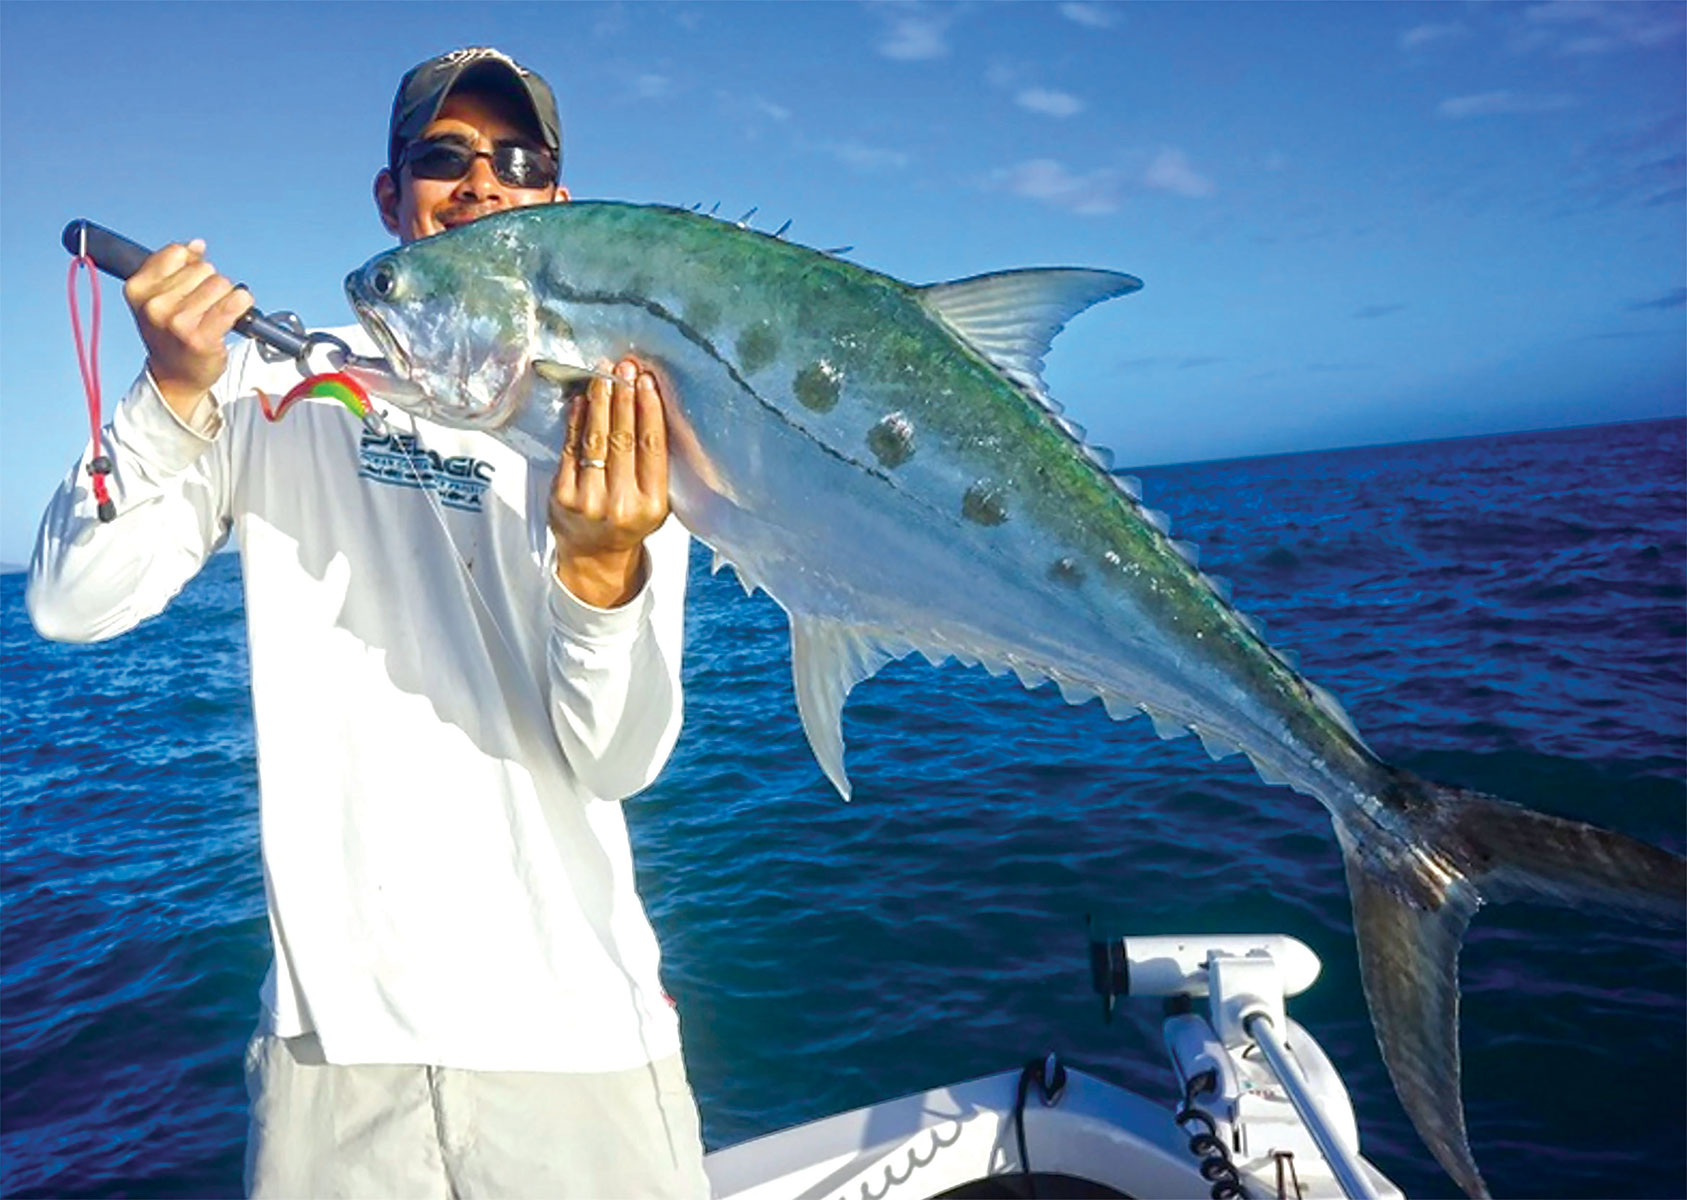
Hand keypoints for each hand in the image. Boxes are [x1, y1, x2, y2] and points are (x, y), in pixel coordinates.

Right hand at [123, 240, 252, 420]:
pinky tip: (235, 314)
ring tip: (213, 315)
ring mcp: (177, 322)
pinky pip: (235, 303)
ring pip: (221, 284)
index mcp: (137, 289)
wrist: (175, 376)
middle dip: (209, 285)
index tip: (189, 285)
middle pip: (204, 268)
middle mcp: (154, 304)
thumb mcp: (158, 296)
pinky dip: (242, 305)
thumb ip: (173, 266)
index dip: (191, 266)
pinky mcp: (201, 337)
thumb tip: (197, 245)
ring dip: (225, 297)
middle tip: (201, 308)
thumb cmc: (169, 335)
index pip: (178, 253)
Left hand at [549, 358, 669, 607]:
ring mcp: (589, 500)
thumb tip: (648, 405)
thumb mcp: (654, 501)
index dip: (649, 411)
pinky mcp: (562, 495)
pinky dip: (577, 420)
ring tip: (604, 375)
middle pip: (623, 439)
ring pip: (596, 440)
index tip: (646, 383)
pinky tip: (583, 400)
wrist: (594, 556)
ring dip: (600, 402)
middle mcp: (621, 504)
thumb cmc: (629, 520)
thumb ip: (653, 465)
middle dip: (624, 398)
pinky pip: (571, 448)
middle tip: (625, 369)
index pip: (652, 448)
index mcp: (652, 505)